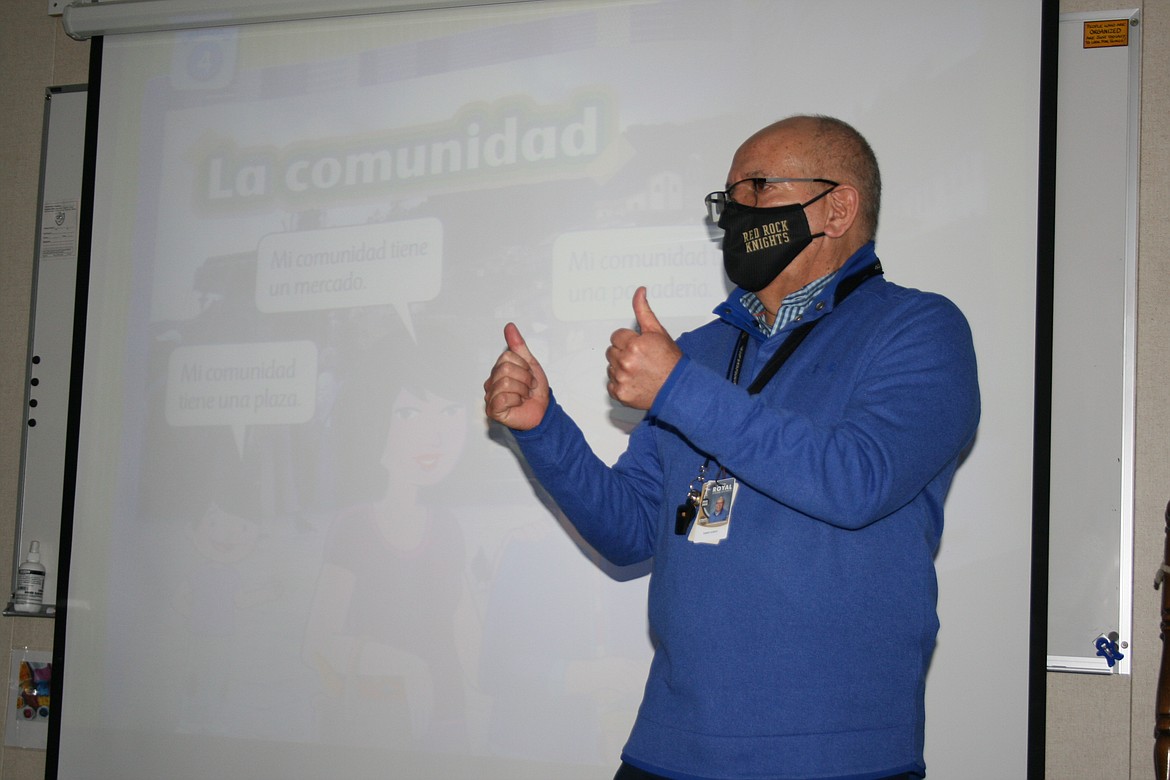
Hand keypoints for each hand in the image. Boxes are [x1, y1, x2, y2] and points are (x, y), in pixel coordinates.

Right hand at [483, 323, 549, 430]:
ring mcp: (490, 396)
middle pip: (505, 369)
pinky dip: (516, 400)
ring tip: (524, 396)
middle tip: (528, 387)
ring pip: (505, 383)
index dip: (523, 366)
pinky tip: (518, 403)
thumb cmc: (534, 390)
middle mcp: (491, 382)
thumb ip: (518, 345)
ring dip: (522, 390)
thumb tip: (509, 326)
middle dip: (524, 378)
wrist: (543, 412)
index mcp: (498, 370)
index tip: (529, 376)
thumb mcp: (530, 363)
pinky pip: (502, 398)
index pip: (507, 357)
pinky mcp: (493, 410)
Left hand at [606, 287, 680, 409]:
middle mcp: (626, 362)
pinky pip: (611, 384)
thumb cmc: (670, 362)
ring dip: (620, 368)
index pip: (616, 336)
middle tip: (640, 359)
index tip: (639, 347)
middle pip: (611, 351)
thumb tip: (639, 292)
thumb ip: (644, 311)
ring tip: (639, 371)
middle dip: (623, 353)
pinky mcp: (620, 393)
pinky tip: (635, 382)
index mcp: (634, 345)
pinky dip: (620, 384)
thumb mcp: (658, 332)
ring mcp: (622, 379)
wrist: (678, 389)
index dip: (628, 340)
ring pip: (610, 367)